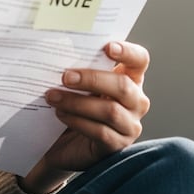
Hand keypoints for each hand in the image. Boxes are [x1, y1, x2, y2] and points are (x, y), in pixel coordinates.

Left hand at [20, 41, 150, 193]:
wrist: (60, 142)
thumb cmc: (72, 104)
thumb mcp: (78, 83)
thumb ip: (79, 67)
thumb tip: (60, 51)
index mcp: (130, 78)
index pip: (140, 60)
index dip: (128, 52)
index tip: (108, 47)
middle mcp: (136, 101)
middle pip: (123, 86)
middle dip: (92, 79)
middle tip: (65, 77)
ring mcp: (130, 125)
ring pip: (110, 111)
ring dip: (78, 102)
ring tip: (53, 97)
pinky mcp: (117, 145)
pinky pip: (101, 132)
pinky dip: (78, 121)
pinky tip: (60, 115)